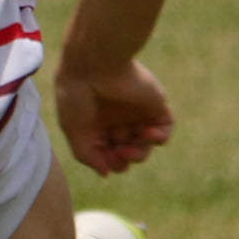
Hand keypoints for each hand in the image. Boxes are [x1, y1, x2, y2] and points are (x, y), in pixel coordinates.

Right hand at [54, 57, 173, 176]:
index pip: (107, 153)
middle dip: (123, 160)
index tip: (104, 159)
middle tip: (119, 154)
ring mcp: (137, 113)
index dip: (108, 162)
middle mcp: (116, 119)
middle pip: (128, 152)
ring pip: (145, 144)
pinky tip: (149, 135)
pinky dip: (160, 138)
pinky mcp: (155, 104)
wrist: (93, 65)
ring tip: (131, 149)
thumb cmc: (77, 96)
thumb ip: (87, 155)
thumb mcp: (73, 130)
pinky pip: (165, 128)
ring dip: (140, 154)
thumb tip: (106, 173)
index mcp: (96, 125)